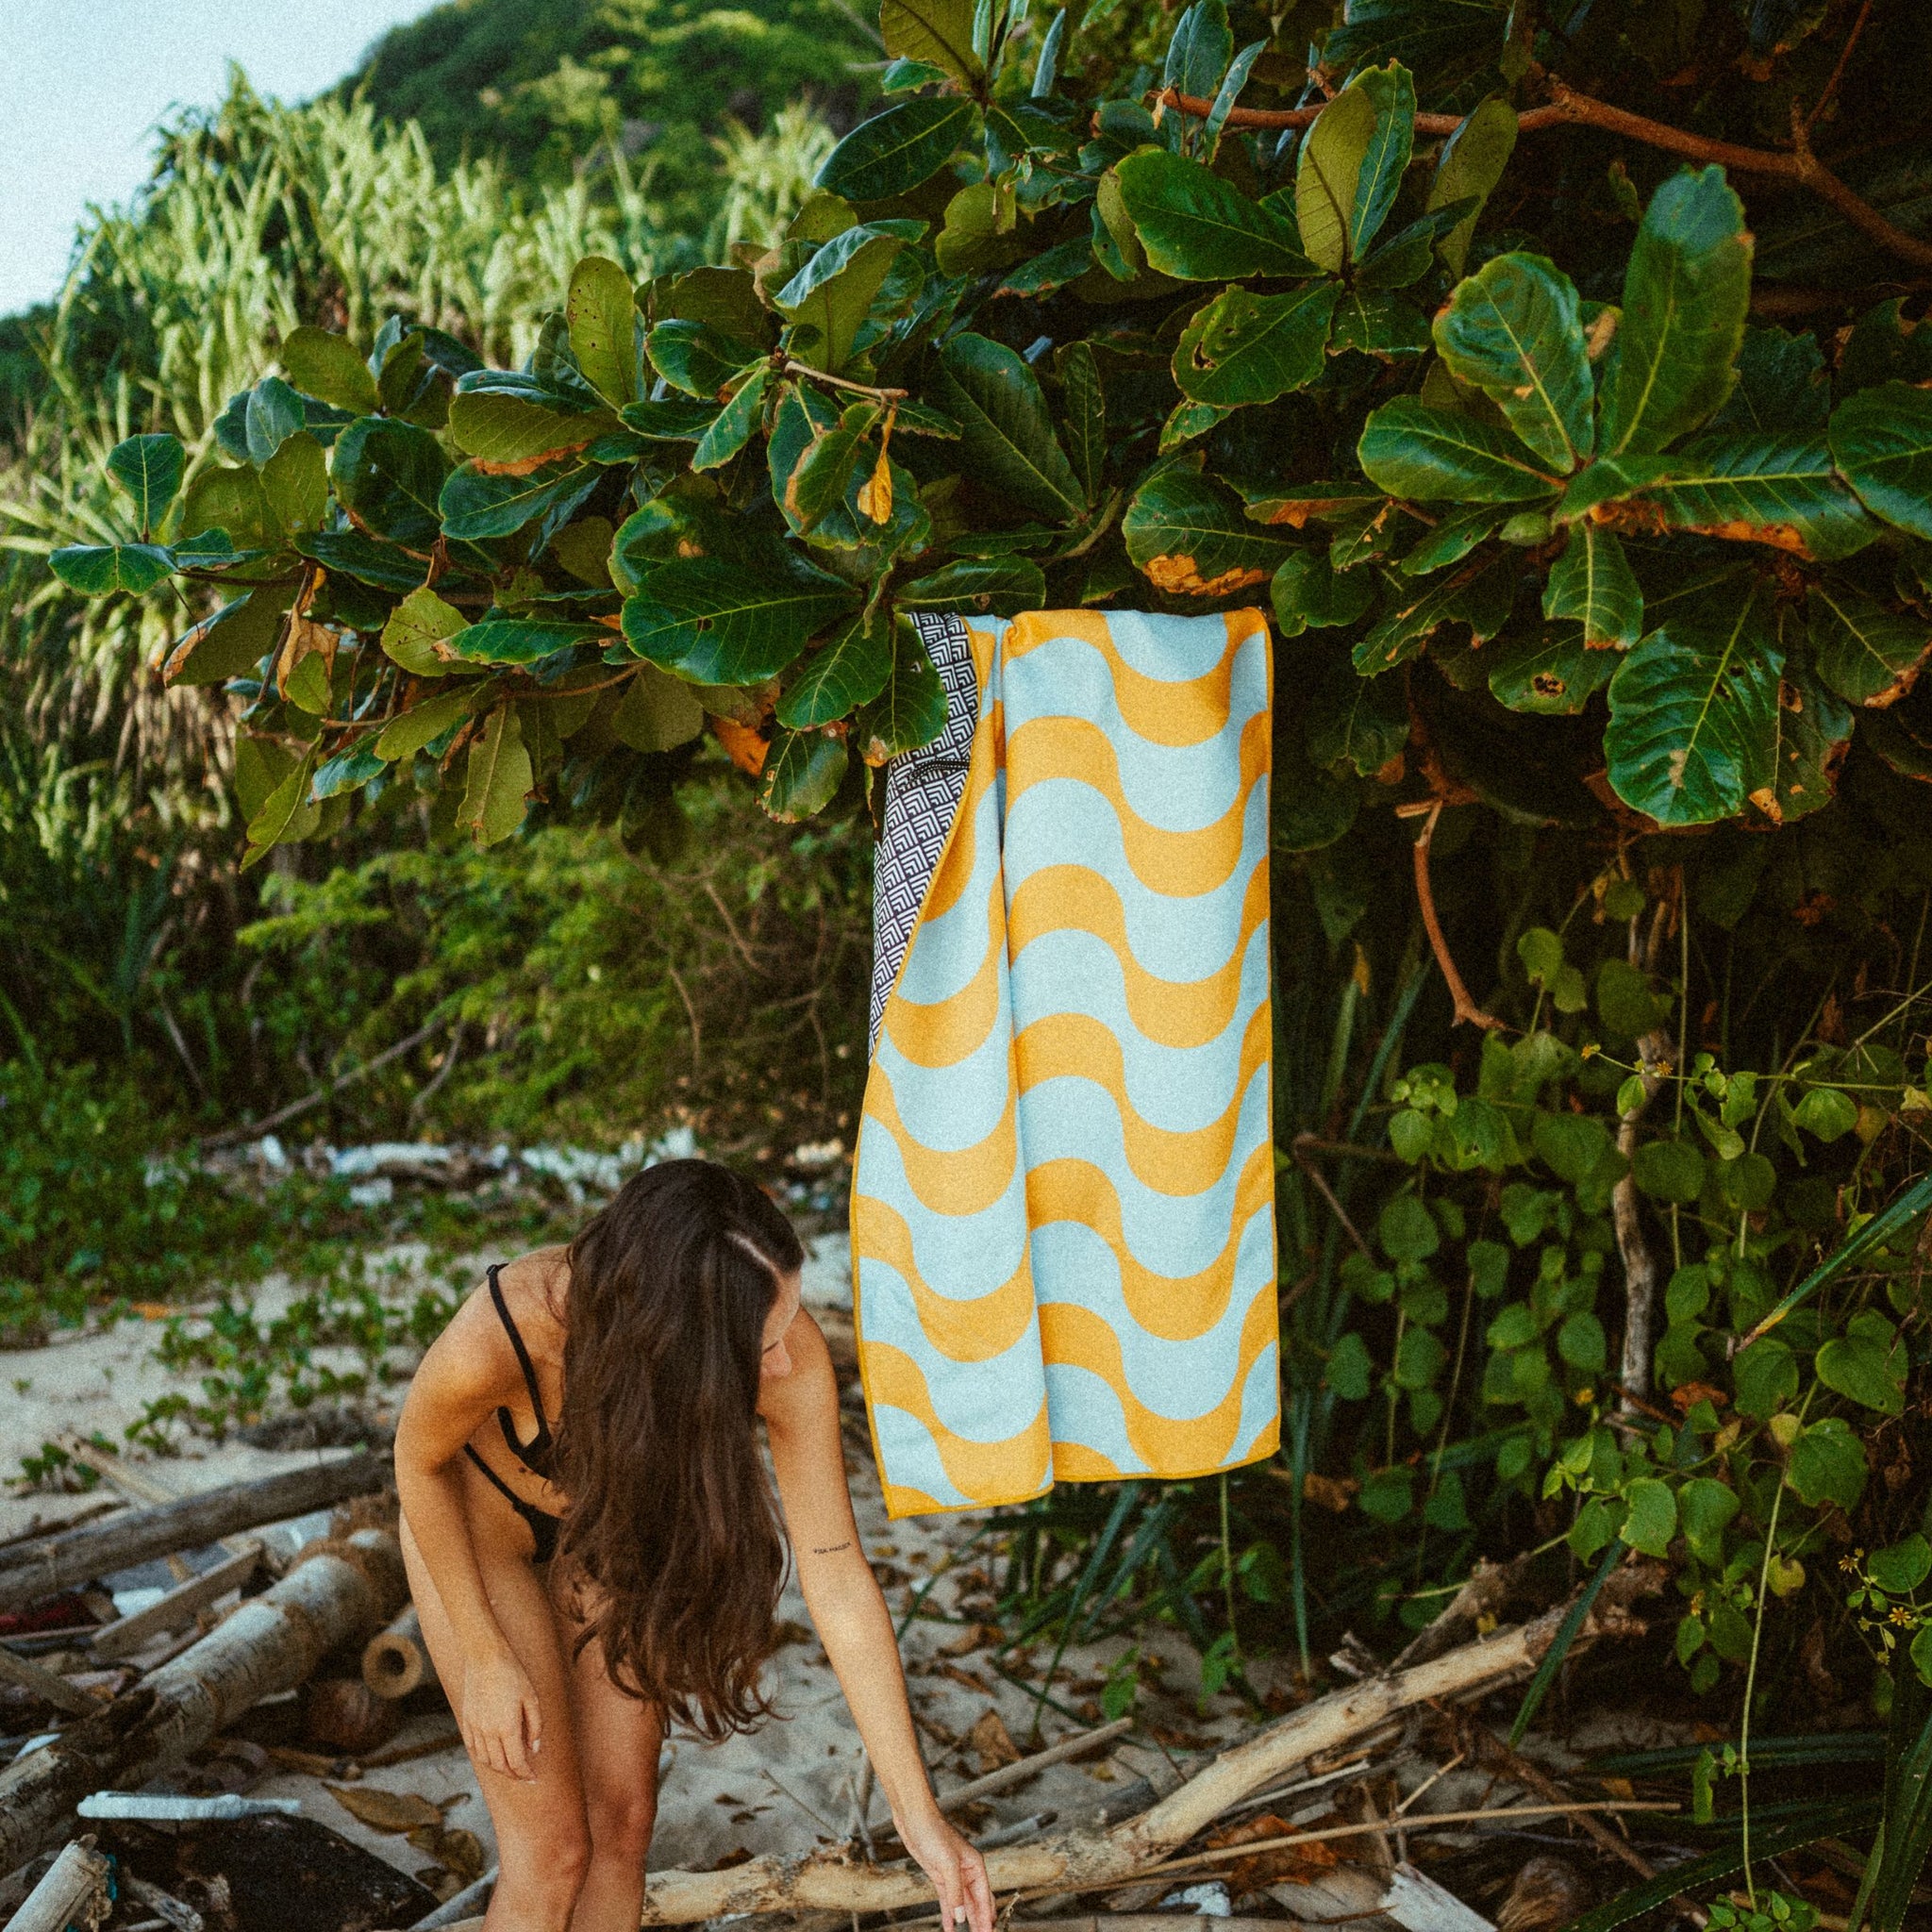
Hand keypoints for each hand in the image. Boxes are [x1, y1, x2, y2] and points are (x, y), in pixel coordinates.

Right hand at [461, 1647, 541, 1780]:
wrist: (485, 1657)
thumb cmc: (513, 1675)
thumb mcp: (531, 1698)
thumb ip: (535, 1726)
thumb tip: (534, 1749)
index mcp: (507, 1727)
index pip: (516, 1762)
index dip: (525, 1774)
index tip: (534, 1779)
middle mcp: (488, 1732)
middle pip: (500, 1766)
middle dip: (513, 1774)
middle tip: (524, 1775)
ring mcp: (475, 1728)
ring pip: (485, 1760)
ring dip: (499, 1768)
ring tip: (511, 1766)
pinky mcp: (466, 1721)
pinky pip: (474, 1749)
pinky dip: (484, 1757)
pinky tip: (494, 1754)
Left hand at [895, 1805, 993, 1931]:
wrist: (914, 1819)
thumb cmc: (934, 1832)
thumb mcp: (947, 1863)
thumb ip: (955, 1892)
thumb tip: (961, 1917)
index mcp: (975, 1866)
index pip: (984, 1898)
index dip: (987, 1917)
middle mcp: (967, 1872)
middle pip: (976, 1903)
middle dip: (980, 1921)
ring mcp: (953, 1876)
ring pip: (963, 1904)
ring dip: (966, 1921)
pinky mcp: (940, 1877)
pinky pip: (947, 1900)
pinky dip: (949, 1915)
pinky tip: (950, 1927)